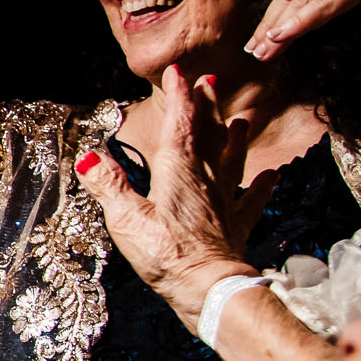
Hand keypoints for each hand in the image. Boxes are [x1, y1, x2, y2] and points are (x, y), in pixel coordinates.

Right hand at [74, 66, 274, 322]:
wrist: (210, 289)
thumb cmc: (167, 254)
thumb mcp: (127, 218)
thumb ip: (109, 185)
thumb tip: (88, 156)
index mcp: (178, 171)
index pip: (179, 124)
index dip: (179, 96)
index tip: (179, 72)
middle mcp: (206, 179)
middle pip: (208, 134)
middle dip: (207, 106)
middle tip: (210, 81)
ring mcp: (224, 202)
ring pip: (232, 159)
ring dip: (235, 138)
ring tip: (241, 120)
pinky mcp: (236, 226)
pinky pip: (252, 199)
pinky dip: (262, 185)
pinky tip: (272, 175)